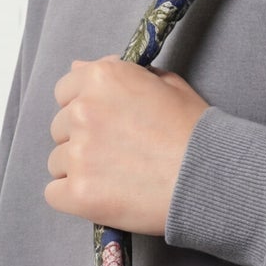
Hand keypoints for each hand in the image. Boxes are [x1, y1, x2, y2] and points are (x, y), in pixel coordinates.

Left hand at [44, 53, 208, 234]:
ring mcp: (78, 153)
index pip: (65, 91)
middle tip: (118, 153)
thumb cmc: (195, 131)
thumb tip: (79, 68)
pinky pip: (54, 193)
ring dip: (80, 170)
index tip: (106, 123)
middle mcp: (83, 111)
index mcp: (102, 78)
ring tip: (118, 178)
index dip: (84, 107)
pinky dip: (74, 198)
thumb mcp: (166, 84)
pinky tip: (103, 197)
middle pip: (59, 127)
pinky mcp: (78, 192)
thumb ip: (119, 74)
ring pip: (57, 161)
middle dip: (82, 139)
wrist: (211, 177)